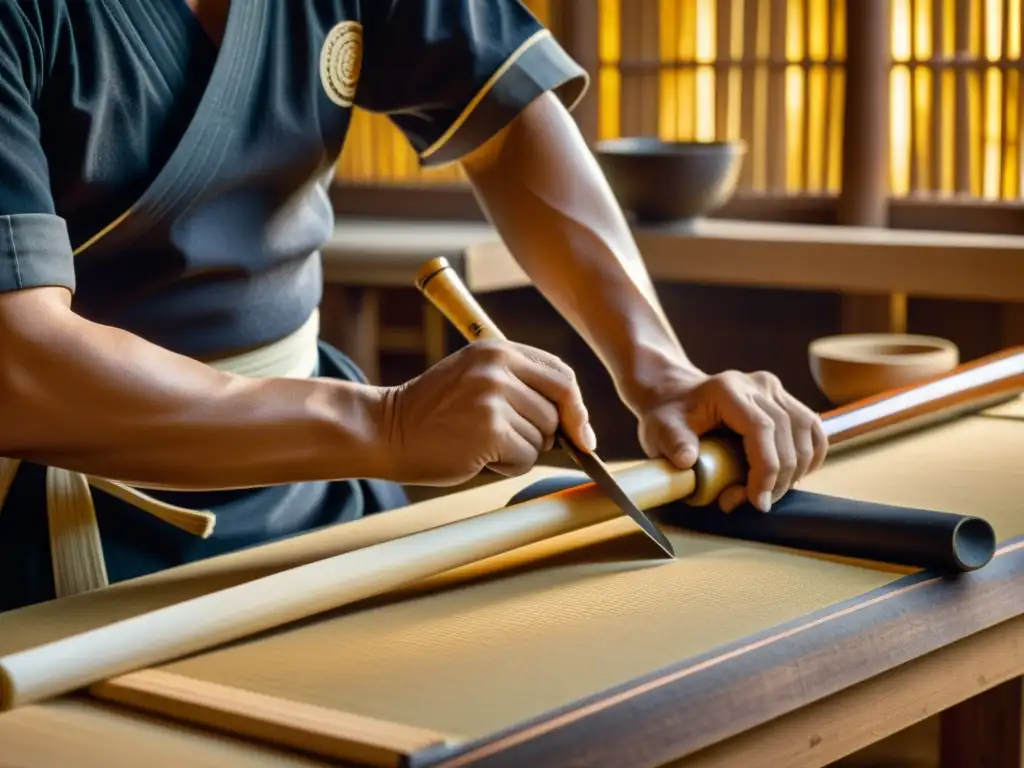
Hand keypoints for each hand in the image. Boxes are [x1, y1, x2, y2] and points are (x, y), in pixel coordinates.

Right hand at [378, 340, 594, 485]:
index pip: (561, 375)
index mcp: (497, 349)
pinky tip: (478, 458)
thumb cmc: (433, 413)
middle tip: (506, 440)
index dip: (575, 407)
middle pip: (558, 410)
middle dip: (543, 434)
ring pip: (542, 438)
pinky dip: (508, 466)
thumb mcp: (475, 378)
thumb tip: (578, 425)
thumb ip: (520, 386)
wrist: (386, 430)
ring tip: (481, 444)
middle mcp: (498, 368)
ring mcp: (493, 398)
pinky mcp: (490, 430)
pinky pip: (526, 458)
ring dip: (520, 451)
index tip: (581, 434)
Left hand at [635, 368, 827, 512]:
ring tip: (768, 493)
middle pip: (788, 434)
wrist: (676, 394)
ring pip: (807, 432)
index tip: (757, 500)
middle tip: (754, 503)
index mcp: (728, 389)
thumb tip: (687, 461)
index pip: (762, 428)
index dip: (766, 468)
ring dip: (795, 471)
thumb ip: (673, 444)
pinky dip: (811, 456)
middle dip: (778, 478)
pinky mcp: (785, 399)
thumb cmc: (668, 415)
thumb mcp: (661, 429)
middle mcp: (758, 384)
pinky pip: (812, 429)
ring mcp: (775, 390)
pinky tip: (794, 477)